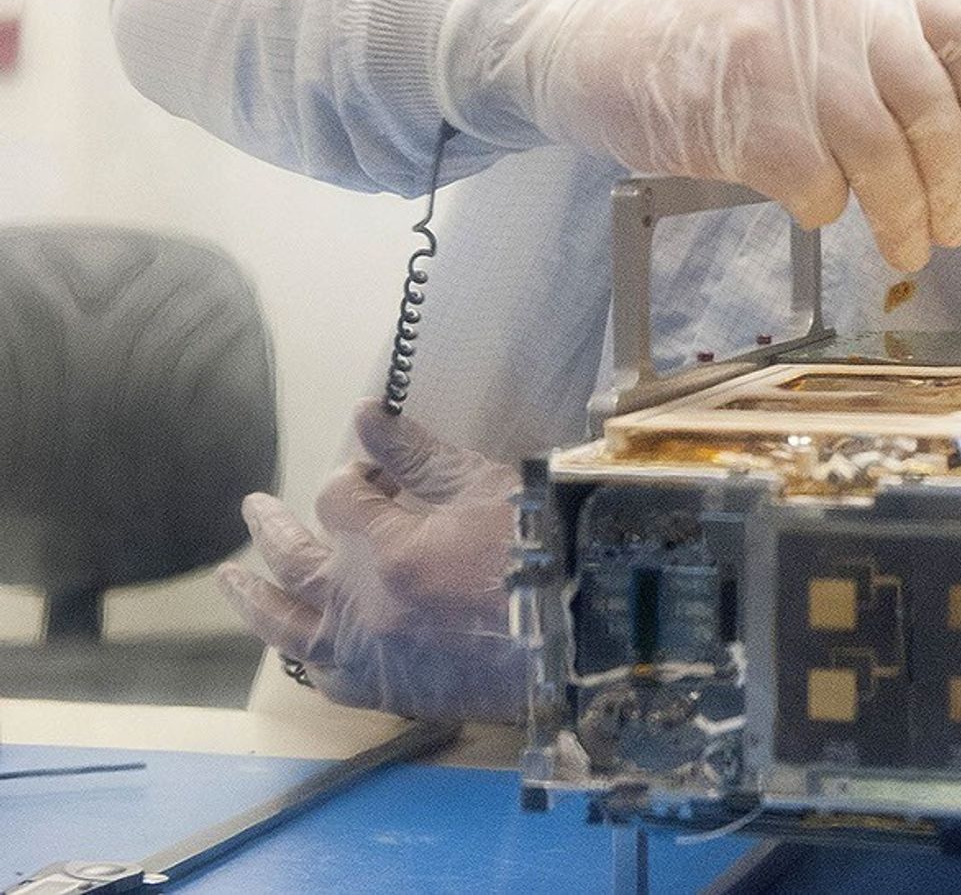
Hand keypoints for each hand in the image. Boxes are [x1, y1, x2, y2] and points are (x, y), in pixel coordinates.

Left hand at [218, 399, 521, 723]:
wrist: (584, 637)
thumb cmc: (544, 553)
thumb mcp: (485, 489)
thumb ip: (419, 454)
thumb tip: (366, 411)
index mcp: (386, 549)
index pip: (339, 499)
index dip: (354, 477)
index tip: (376, 472)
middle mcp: (361, 607)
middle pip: (294, 562)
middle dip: (273, 529)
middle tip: (255, 508)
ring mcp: (370, 656)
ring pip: (290, 629)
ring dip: (255, 601)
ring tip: (232, 580)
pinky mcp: (391, 693)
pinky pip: (328, 680)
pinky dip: (307, 659)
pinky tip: (299, 649)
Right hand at [445, 0, 960, 271]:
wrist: (586, 19)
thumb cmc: (706, 23)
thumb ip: (874, 41)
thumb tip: (954, 135)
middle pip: (929, 107)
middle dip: (953, 184)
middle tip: (951, 228)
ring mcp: (786, 52)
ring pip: (881, 155)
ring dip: (903, 215)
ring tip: (906, 247)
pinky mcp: (740, 111)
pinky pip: (815, 182)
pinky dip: (827, 209)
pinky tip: (815, 208)